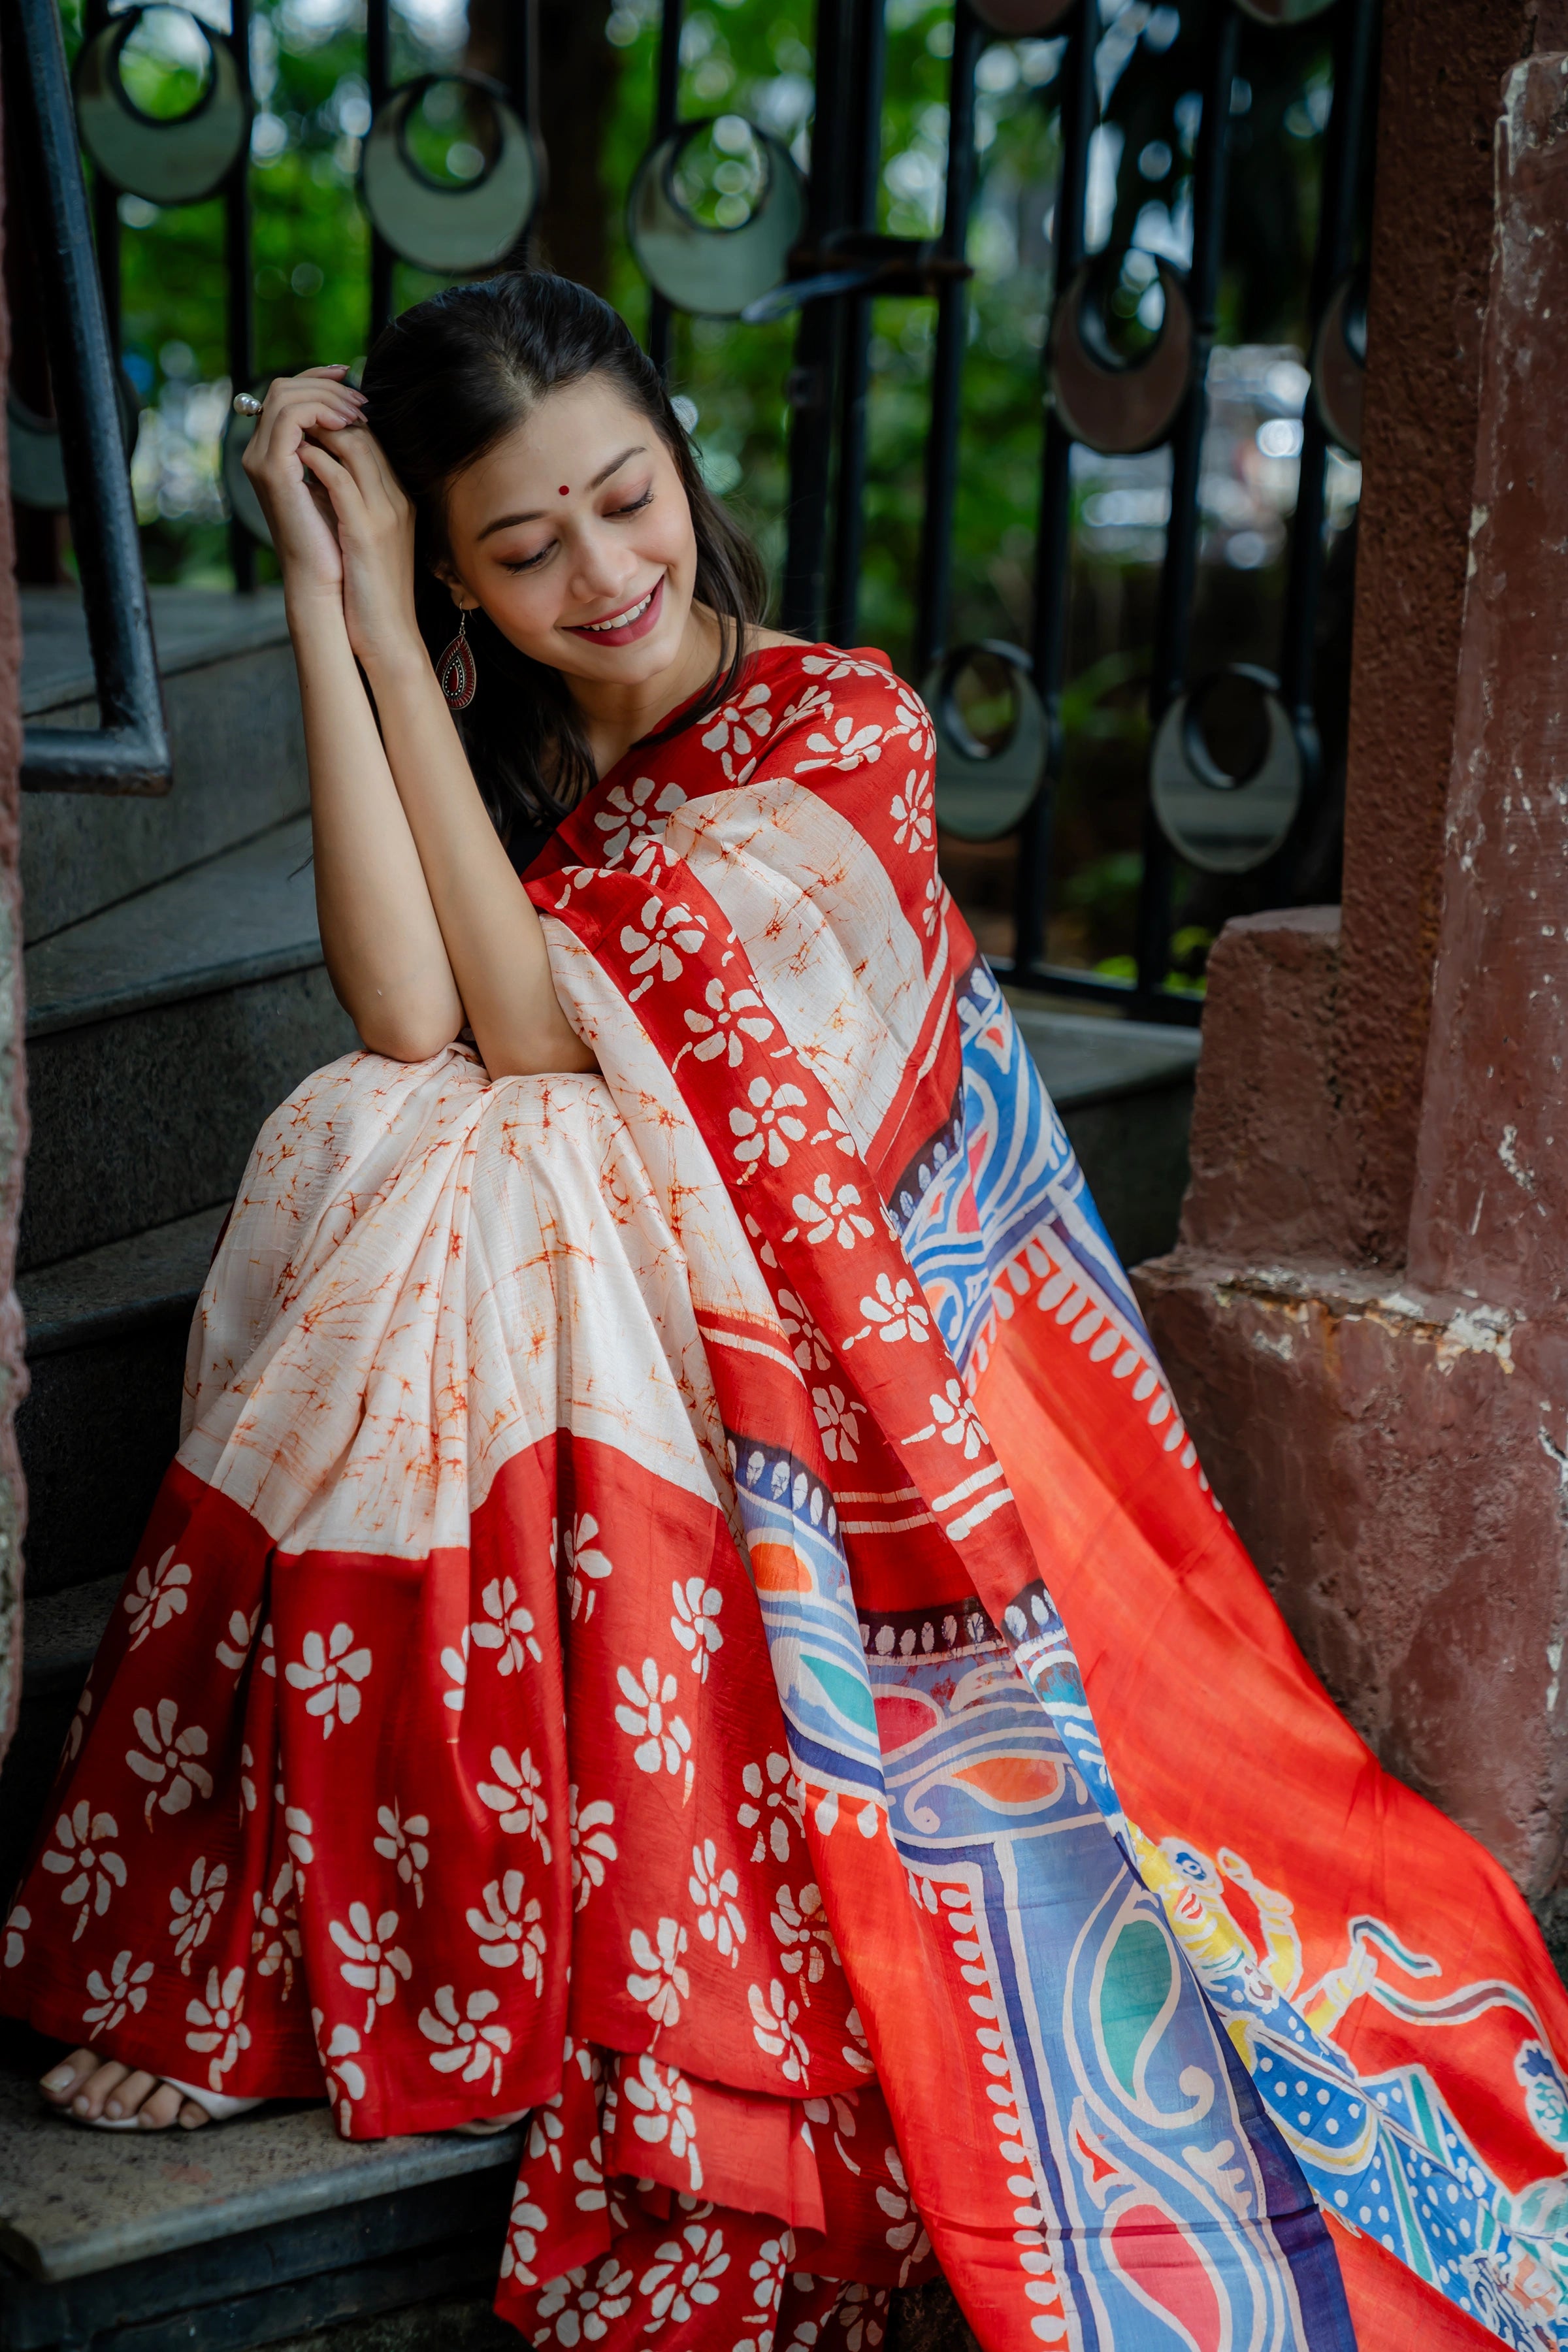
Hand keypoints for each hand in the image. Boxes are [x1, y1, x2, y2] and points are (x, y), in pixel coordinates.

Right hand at [241, 366, 364, 600]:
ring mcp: (262, 460)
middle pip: (285, 388)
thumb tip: (356, 413)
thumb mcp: (341, 484)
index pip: (289, 395)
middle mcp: (261, 452)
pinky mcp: (272, 470)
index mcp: (275, 454)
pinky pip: (290, 418)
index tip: (353, 379)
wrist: (327, 582)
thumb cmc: (339, 542)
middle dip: (326, 386)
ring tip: (358, 412)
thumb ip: (338, 449)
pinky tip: (346, 423)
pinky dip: (319, 411)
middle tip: (361, 402)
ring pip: (285, 395)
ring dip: (326, 396)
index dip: (319, 380)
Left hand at [286, 422, 423, 675]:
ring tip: (293, 430)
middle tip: (295, 415)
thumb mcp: (364, 538)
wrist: (388, 635)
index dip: (339, 420)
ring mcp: (385, 512)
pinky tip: (295, 456)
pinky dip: (316, 460)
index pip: (372, 438)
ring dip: (319, 429)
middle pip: (366, 431)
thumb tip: (319, 476)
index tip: (309, 419)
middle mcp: (397, 499)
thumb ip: (351, 504)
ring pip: (356, 445)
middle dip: (327, 415)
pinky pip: (340, 478)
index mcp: (399, 499)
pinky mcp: (367, 530)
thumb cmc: (370, 592)